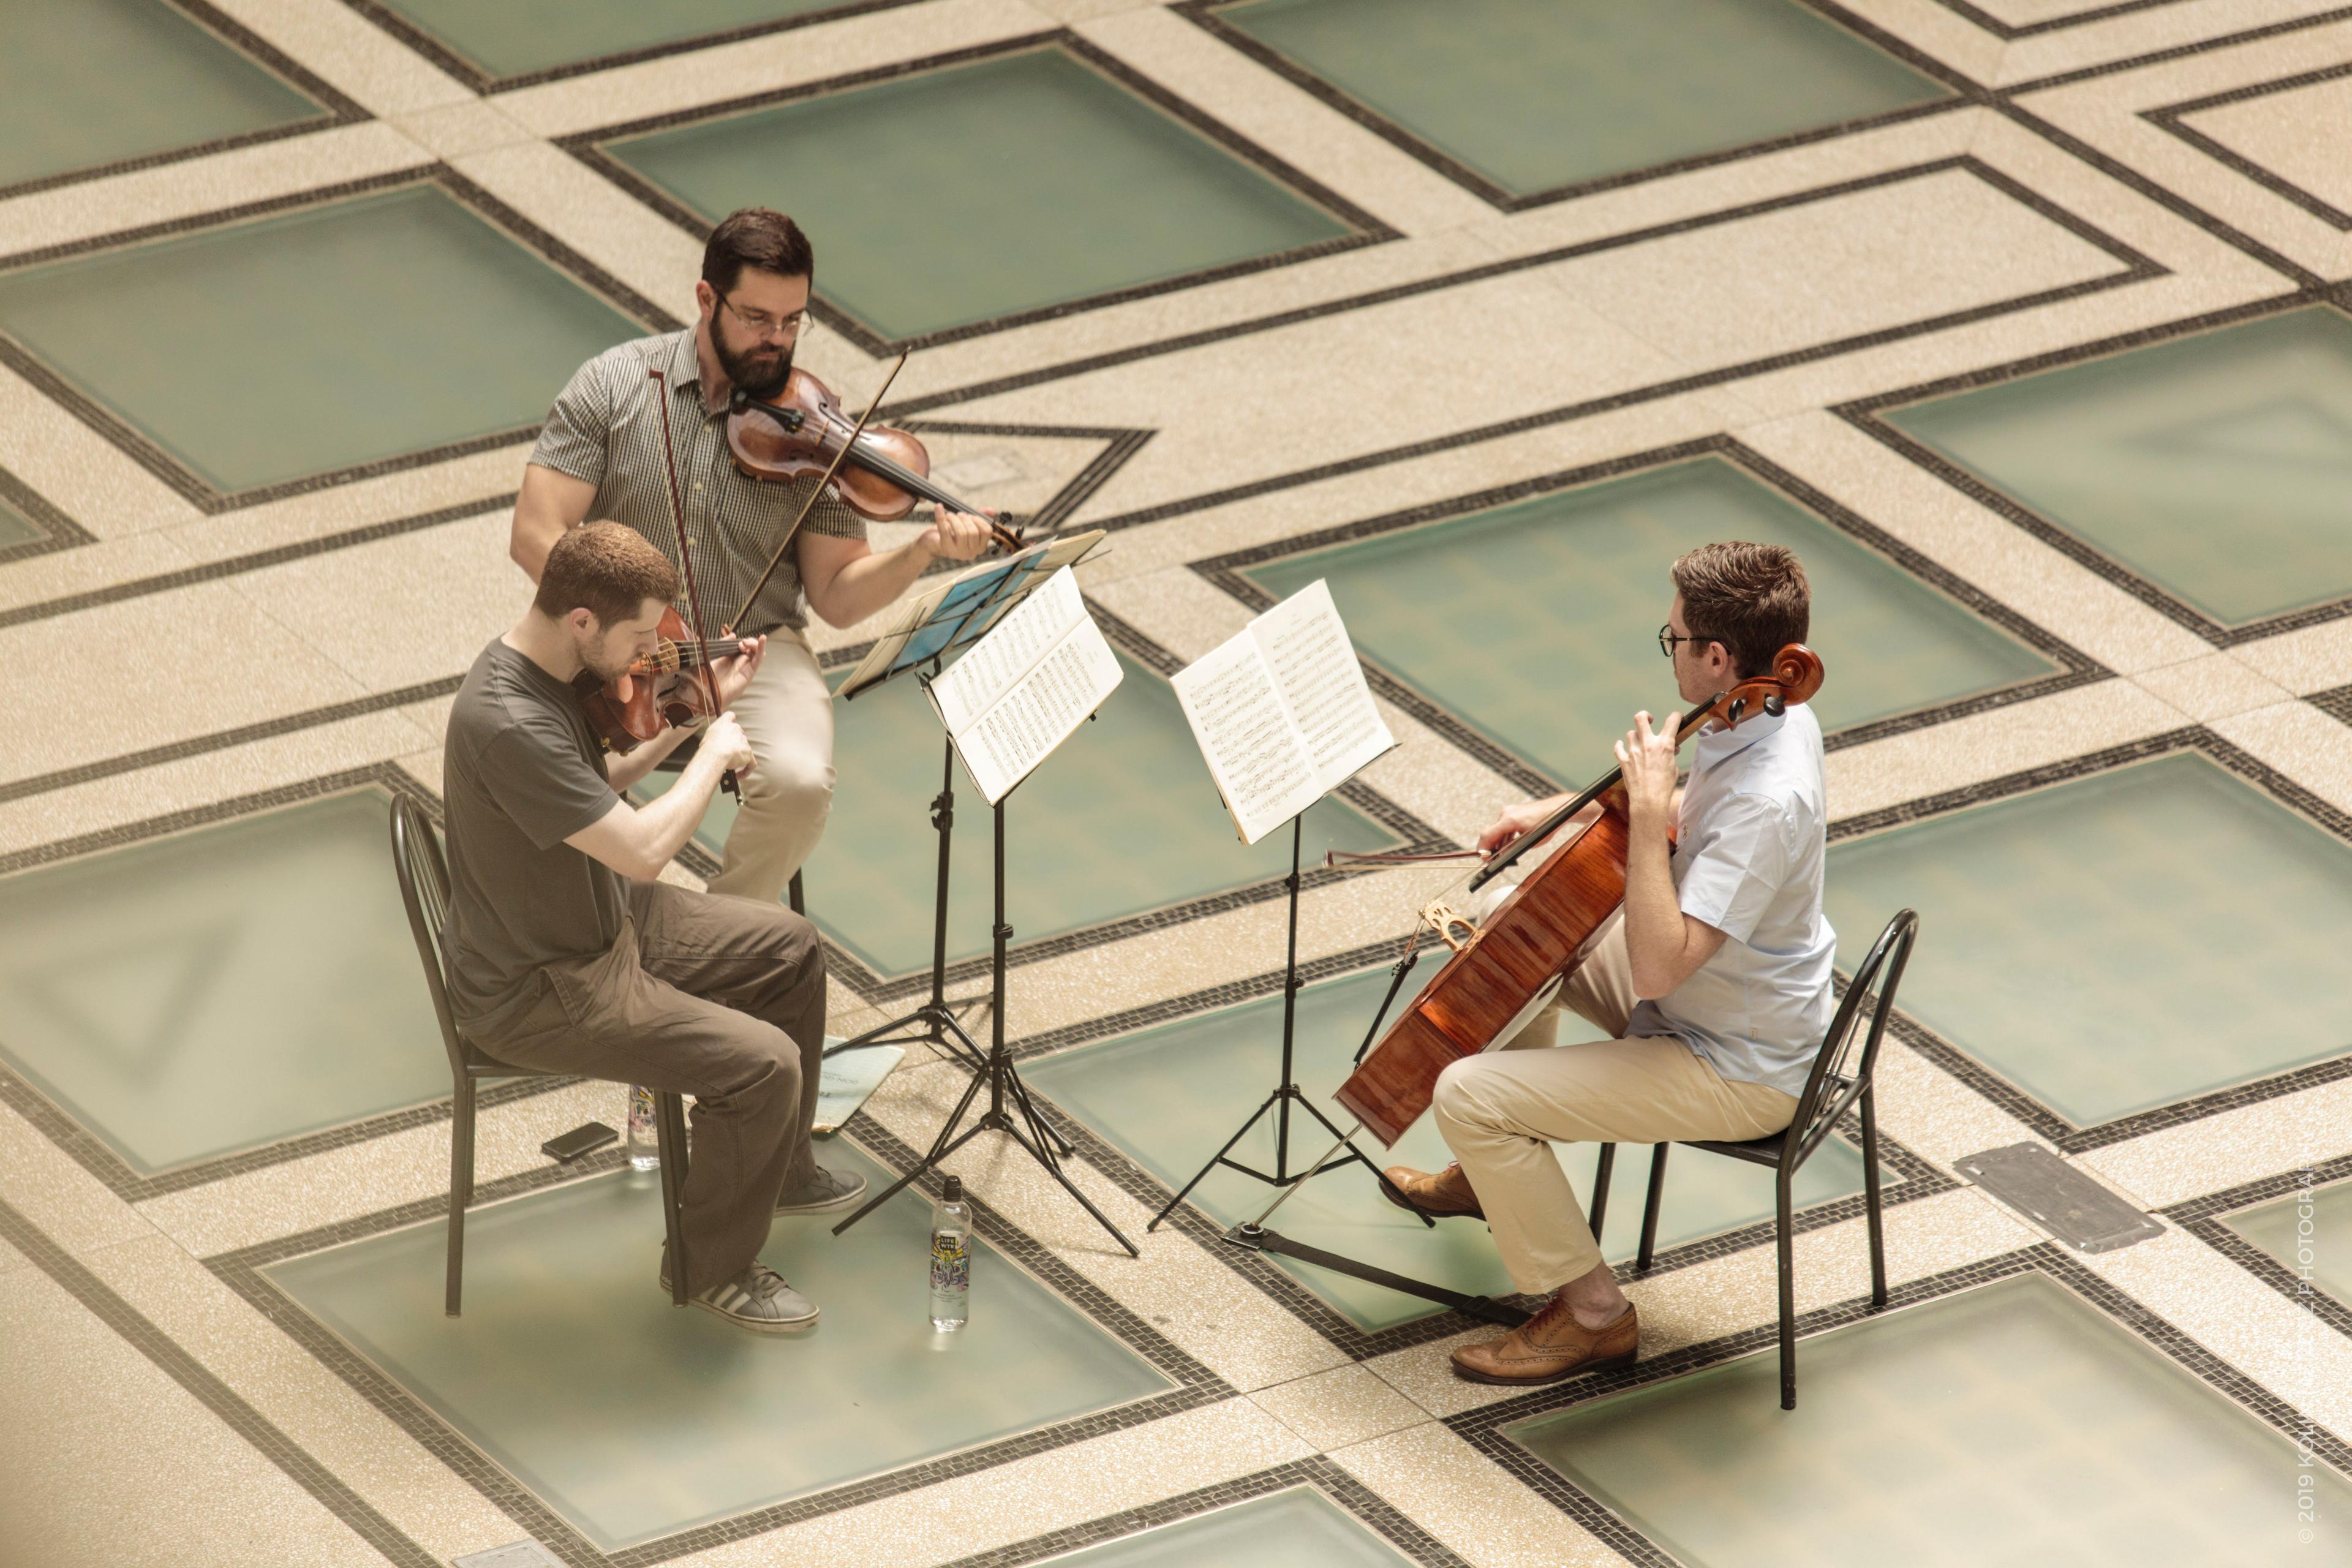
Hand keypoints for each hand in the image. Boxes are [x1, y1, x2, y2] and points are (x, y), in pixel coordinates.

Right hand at [702, 711, 756, 777]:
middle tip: (725, 755)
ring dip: (737, 759)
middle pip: (738, 736)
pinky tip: (738, 776)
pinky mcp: (748, 754)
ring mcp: (744, 742)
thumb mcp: (707, 735)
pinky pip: (751, 763)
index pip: (729, 716)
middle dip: (733, 745)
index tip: (728, 726)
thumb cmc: (708, 746)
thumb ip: (714, 733)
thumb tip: (715, 738)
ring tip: (728, 767)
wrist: (716, 754)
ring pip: (743, 750)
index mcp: (725, 723)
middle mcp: (737, 730)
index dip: (729, 721)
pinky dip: (746, 770)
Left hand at [708, 633, 766, 707]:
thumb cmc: (708, 675)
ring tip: (746, 644)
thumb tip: (733, 635)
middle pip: (751, 648)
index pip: (742, 645)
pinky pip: (758, 660)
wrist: (707, 691)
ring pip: (757, 652)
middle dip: (749, 641)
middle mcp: (739, 662)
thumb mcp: (713, 654)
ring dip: (755, 644)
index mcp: (731, 657)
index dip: (742, 641)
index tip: (736, 642)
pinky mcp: (749, 673)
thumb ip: (723, 643)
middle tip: (742, 644)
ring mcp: (745, 667)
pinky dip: (761, 649)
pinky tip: (762, 640)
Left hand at [920, 504, 992, 562]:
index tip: (971, 516)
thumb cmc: (952, 533)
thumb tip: (991, 510)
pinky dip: (941, 516)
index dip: (979, 520)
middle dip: (966, 519)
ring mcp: (958, 552)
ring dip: (954, 519)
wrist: (932, 544)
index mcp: (980, 547)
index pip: (987, 532)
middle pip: (973, 532)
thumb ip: (979, 518)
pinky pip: (944, 530)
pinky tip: (938, 507)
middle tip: (958, 515)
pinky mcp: (945, 548)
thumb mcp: (967, 525)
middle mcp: (972, 553)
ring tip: (949, 515)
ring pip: (961, 532)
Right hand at [1477, 799, 1551, 855]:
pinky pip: (1503, 826)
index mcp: (1509, 820)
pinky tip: (1506, 846)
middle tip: (1492, 861)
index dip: (1482, 848)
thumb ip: (1512, 848)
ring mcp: (1509, 812)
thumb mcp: (1529, 842)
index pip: (1487, 835)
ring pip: (1496, 830)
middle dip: (1489, 848)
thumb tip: (1500, 856)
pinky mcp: (1513, 813)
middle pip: (1490, 833)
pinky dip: (1503, 837)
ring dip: (1497, 843)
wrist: (1557, 809)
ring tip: (1500, 856)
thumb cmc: (1546, 824)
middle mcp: (1506, 814)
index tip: (1483, 858)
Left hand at [1614, 711, 1680, 831]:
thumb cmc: (1664, 787)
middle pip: (1641, 718)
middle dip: (1645, 716)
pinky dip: (1620, 746)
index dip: (1676, 716)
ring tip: (1640, 743)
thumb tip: (1671, 750)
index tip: (1676, 717)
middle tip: (1648, 720)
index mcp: (1664, 745)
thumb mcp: (1674, 769)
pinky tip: (1623, 747)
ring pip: (1630, 734)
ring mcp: (1633, 751)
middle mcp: (1647, 744)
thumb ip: (1671, 756)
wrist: (1649, 800)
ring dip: (1636, 736)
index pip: (1672, 721)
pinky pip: (1618, 747)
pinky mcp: (1623, 760)